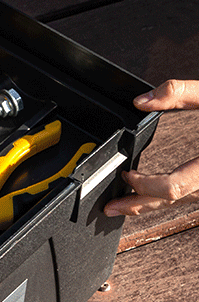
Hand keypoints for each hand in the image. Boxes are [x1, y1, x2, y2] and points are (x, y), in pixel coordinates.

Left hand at [104, 80, 198, 216]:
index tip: (127, 173)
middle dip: (138, 206)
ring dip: (154, 203)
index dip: (144, 185)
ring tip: (126, 203)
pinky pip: (194, 196)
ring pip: (184, 202)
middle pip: (173, 202)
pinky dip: (173, 195)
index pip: (173, 187)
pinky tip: (156, 192)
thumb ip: (181, 93)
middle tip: (110, 207)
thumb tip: (143, 100)